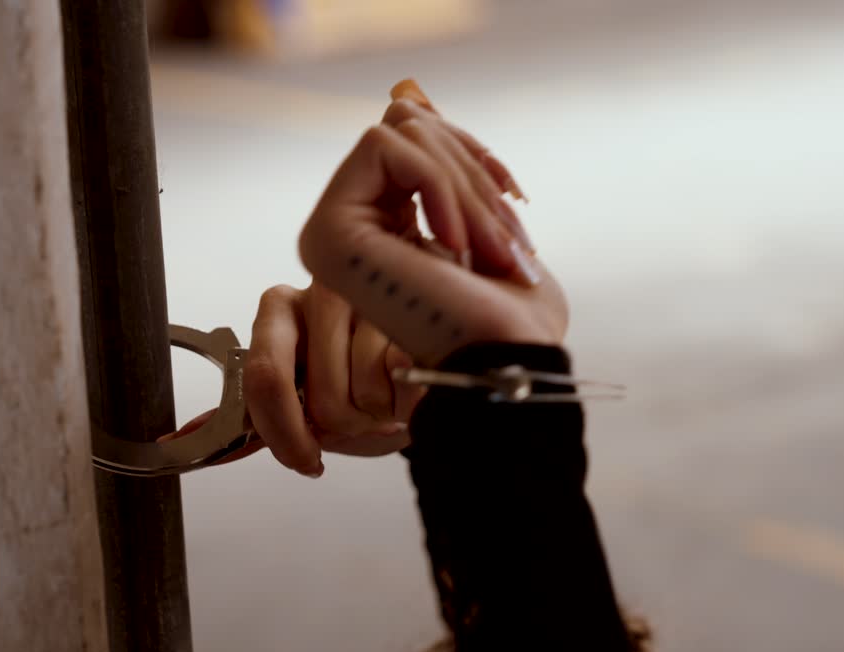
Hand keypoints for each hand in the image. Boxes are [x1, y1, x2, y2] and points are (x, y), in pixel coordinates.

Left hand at [166, 283, 425, 476]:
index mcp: (280, 309)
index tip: (304, 460)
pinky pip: (403, 380)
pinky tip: (413, 381)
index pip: (264, 378)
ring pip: (364, 393)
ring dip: (381, 413)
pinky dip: (411, 400)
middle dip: (344, 427)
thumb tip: (177, 441)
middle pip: (321, 399)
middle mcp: (322, 289)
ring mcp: (373, 293)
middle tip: (360, 416)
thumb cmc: (365, 378)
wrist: (439, 355)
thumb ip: (254, 416)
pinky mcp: (419, 306)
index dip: (284, 433)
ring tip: (390, 393)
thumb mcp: (304, 398)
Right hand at [300, 80, 567, 365]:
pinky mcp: (328, 231)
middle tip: (510, 241)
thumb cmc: (510, 314)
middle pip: (408, 123)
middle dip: (474, 171)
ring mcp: (331, 229)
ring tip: (494, 250)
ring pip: (402, 129)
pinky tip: (460, 245)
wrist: (508, 363)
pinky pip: (387, 146)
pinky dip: (441, 185)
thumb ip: (444, 166)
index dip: (471, 154)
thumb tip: (410, 95)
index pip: (414, 135)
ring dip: (468, 187)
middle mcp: (346, 225)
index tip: (515, 200)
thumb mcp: (484, 222)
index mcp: (379, 223)